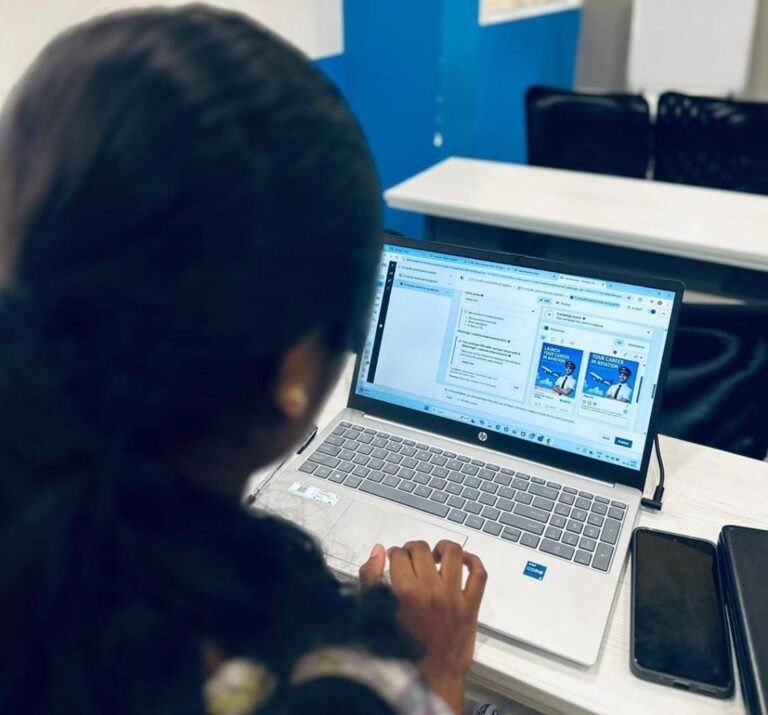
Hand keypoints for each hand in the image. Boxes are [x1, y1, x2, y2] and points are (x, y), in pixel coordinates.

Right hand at [361, 540, 486, 713]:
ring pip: (453, 553)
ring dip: (442, 547)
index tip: (395, 560)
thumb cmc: (401, 650)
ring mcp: (454, 596)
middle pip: (422, 549)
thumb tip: (378, 551)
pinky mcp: (471, 606)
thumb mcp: (376, 614)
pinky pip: (479, 574)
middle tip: (411, 558)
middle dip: (413, 549)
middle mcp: (431, 589)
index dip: (394, 554)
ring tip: (436, 554)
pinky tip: (463, 561)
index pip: (399, 554)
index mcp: (405, 592)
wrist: (429, 678)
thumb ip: (371, 579)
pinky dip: (473, 561)